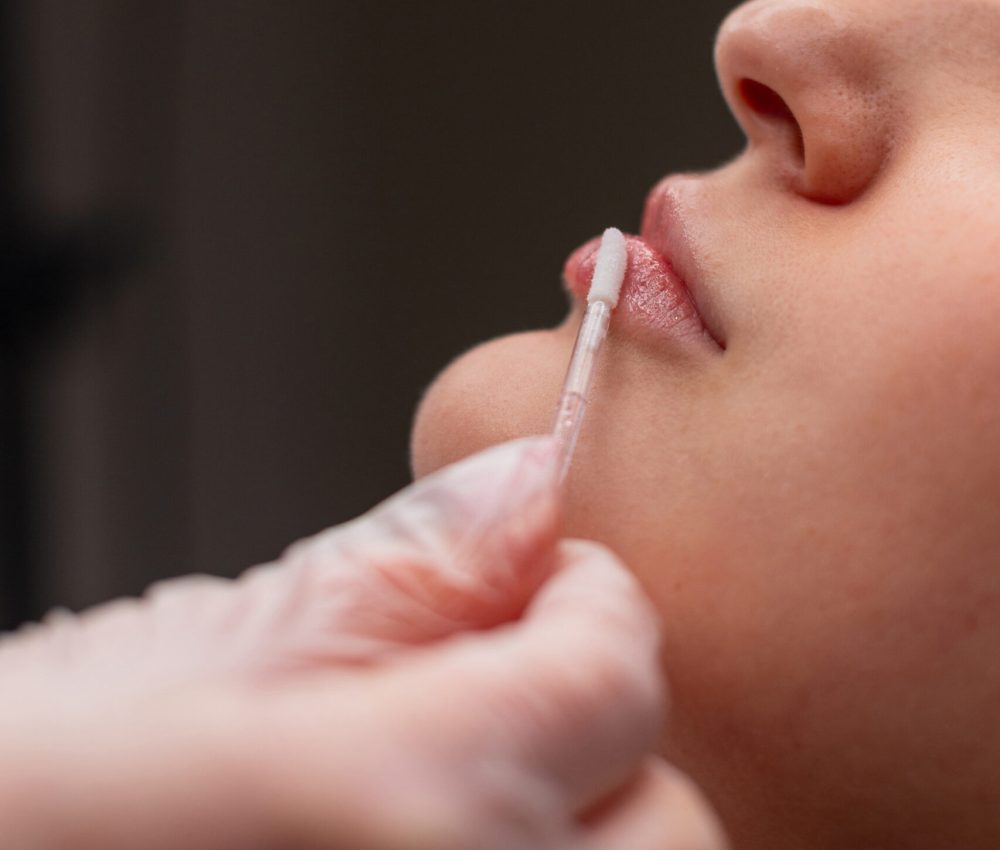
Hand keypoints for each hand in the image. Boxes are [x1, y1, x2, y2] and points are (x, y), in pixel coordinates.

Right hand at [0, 438, 726, 849]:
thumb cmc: (32, 792)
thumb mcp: (214, 648)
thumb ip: (405, 568)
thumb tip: (526, 489)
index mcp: (406, 804)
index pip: (616, 675)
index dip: (594, 601)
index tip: (553, 577)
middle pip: (673, 824)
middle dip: (609, 741)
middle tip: (515, 689)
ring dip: (585, 822)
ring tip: (461, 779)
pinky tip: (439, 830)